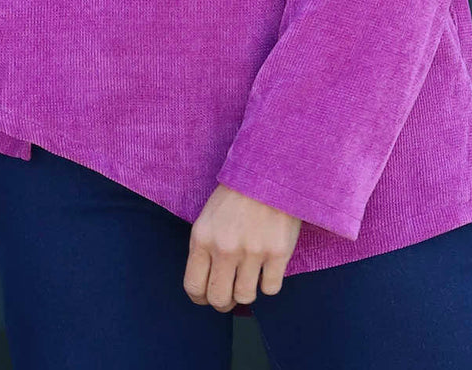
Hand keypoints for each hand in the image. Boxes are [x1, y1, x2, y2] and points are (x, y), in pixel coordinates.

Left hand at [184, 184, 300, 310]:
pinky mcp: (277, 252)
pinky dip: (269, 282)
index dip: (201, 298)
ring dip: (247, 290)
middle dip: (224, 302)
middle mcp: (224, 248)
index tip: (208, 296)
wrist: (270, 169)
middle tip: (230, 294)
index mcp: (202, 238)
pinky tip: (269, 266)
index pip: (194, 287)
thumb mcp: (209, 216)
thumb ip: (207, 248)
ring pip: (245, 296)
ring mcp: (252, 251)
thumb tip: (210, 283)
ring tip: (251, 274)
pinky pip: (270, 289)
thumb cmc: (238, 192)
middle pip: (219, 298)